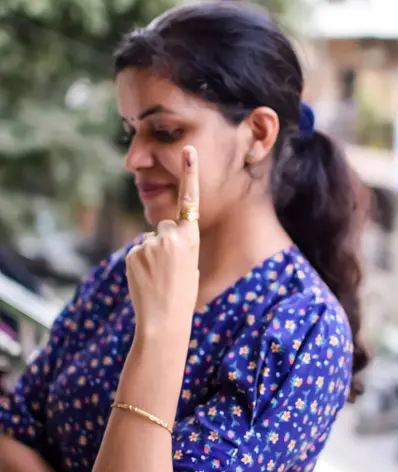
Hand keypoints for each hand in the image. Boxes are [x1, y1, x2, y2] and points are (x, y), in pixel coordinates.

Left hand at [126, 146, 199, 336]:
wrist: (163, 320)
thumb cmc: (183, 296)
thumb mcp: (191, 266)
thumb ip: (180, 246)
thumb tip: (162, 239)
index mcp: (191, 239)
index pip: (190, 201)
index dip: (190, 174)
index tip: (188, 151)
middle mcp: (170, 236)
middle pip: (165, 226)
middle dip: (165, 242)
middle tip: (169, 269)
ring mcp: (149, 243)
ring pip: (150, 241)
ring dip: (152, 255)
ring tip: (158, 279)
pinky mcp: (132, 253)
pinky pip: (137, 251)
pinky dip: (140, 263)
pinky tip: (145, 280)